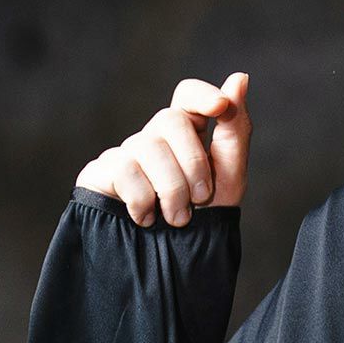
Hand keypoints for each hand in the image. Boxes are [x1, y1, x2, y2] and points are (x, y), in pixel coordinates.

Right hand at [75, 72, 251, 226]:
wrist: (173, 264)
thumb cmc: (203, 219)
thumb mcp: (230, 178)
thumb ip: (235, 131)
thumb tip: (240, 78)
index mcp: (188, 134)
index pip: (187, 95)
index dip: (201, 95)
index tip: (220, 107)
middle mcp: (155, 137)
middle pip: (172, 120)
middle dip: (194, 164)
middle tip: (201, 199)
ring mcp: (127, 152)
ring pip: (149, 147)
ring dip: (173, 191)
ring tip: (178, 219)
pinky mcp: (103, 172)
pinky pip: (125, 170)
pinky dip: (145, 201)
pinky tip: (148, 219)